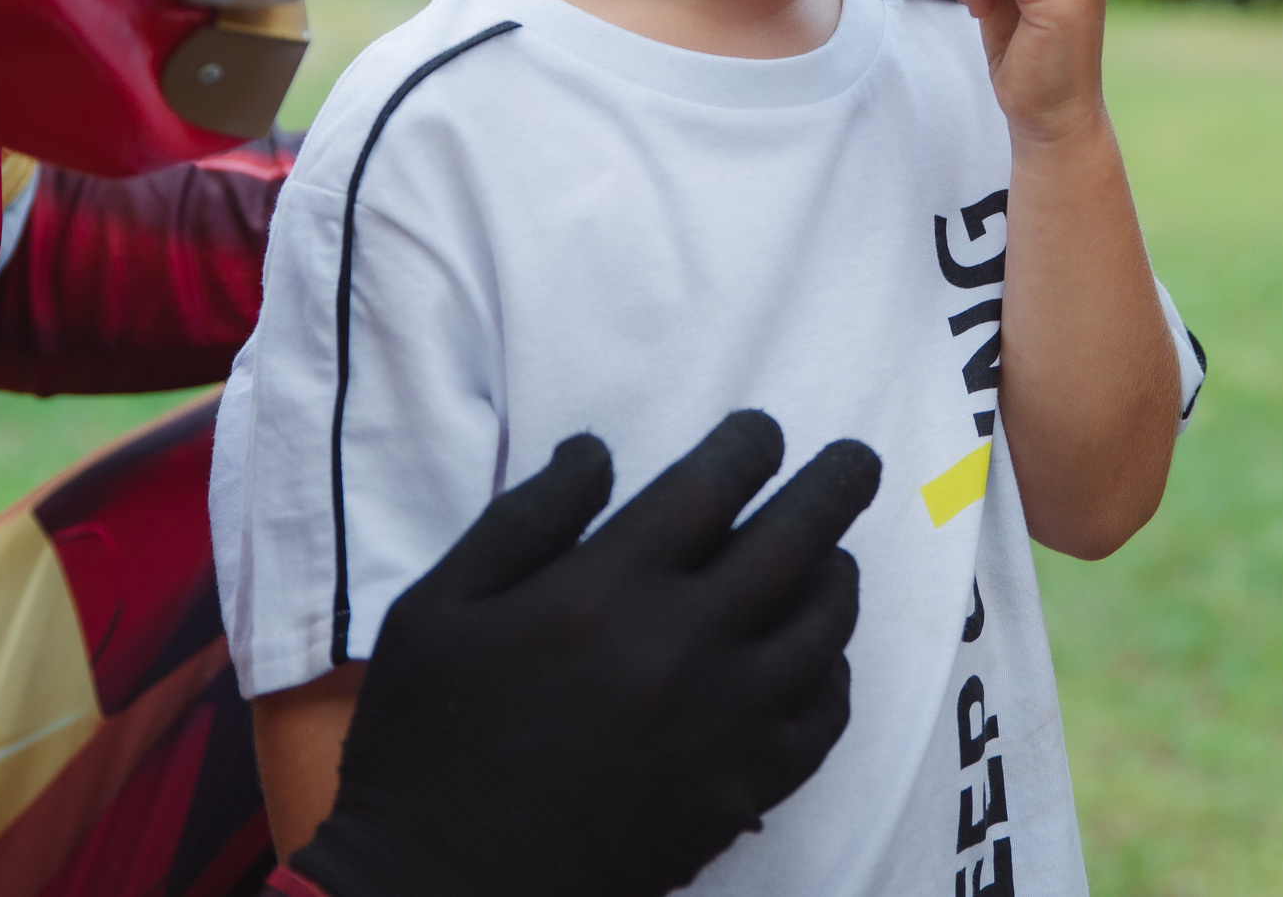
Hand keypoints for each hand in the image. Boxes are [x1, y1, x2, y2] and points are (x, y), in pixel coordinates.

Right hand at [289, 411, 880, 896]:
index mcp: (608, 588)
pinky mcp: (739, 792)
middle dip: (836, 485)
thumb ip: (525, 519)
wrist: (441, 890)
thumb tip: (595, 450)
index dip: (751, 444)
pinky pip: (820, 720)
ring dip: (838, 576)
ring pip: (823, 628)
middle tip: (856, 462)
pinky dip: (833, 676)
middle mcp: (686, 644)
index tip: (762, 433)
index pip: (713, 485)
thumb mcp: (436, 607)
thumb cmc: (426, 742)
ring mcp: (724, 723)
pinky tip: (819, 661)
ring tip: (835, 557)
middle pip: (797, 540)